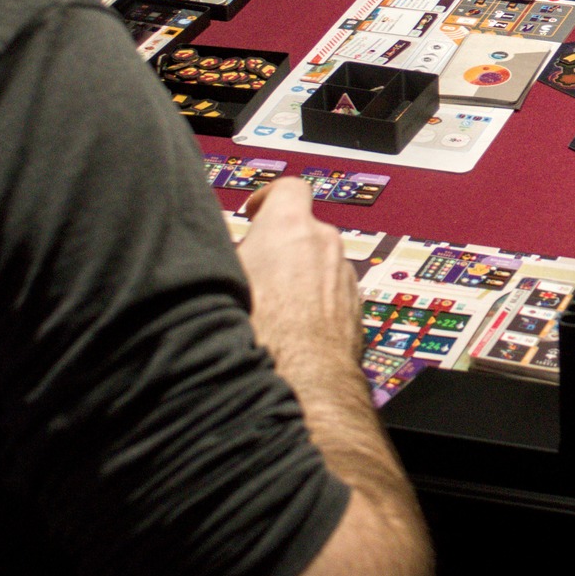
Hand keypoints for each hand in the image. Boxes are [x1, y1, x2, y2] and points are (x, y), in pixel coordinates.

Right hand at [236, 177, 359, 365]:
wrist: (305, 387)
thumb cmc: (261, 338)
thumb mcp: (222, 283)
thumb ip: (227, 255)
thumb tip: (219, 249)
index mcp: (290, 228)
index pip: (288, 188)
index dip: (268, 198)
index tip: (254, 213)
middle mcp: (325, 245)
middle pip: (302, 230)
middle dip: (279, 246)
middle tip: (252, 272)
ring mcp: (344, 276)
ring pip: (318, 264)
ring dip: (298, 277)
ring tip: (269, 308)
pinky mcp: (355, 307)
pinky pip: (331, 293)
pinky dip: (314, 302)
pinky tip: (292, 329)